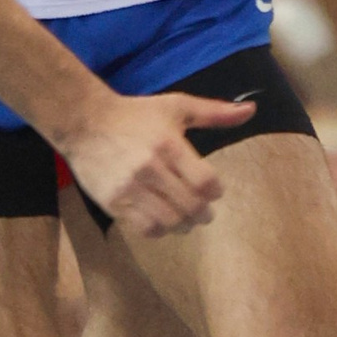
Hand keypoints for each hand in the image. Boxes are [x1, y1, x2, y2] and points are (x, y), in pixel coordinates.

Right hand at [64, 86, 255, 239]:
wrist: (84, 122)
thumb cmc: (135, 114)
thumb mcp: (176, 106)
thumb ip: (215, 112)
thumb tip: (251, 110)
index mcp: (169, 145)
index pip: (206, 182)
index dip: (216, 192)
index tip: (214, 190)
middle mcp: (150, 168)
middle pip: (190, 206)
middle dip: (204, 214)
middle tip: (205, 213)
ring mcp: (130, 188)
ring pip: (169, 222)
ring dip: (184, 225)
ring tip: (186, 219)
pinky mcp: (114, 202)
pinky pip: (145, 228)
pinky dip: (160, 230)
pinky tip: (162, 220)